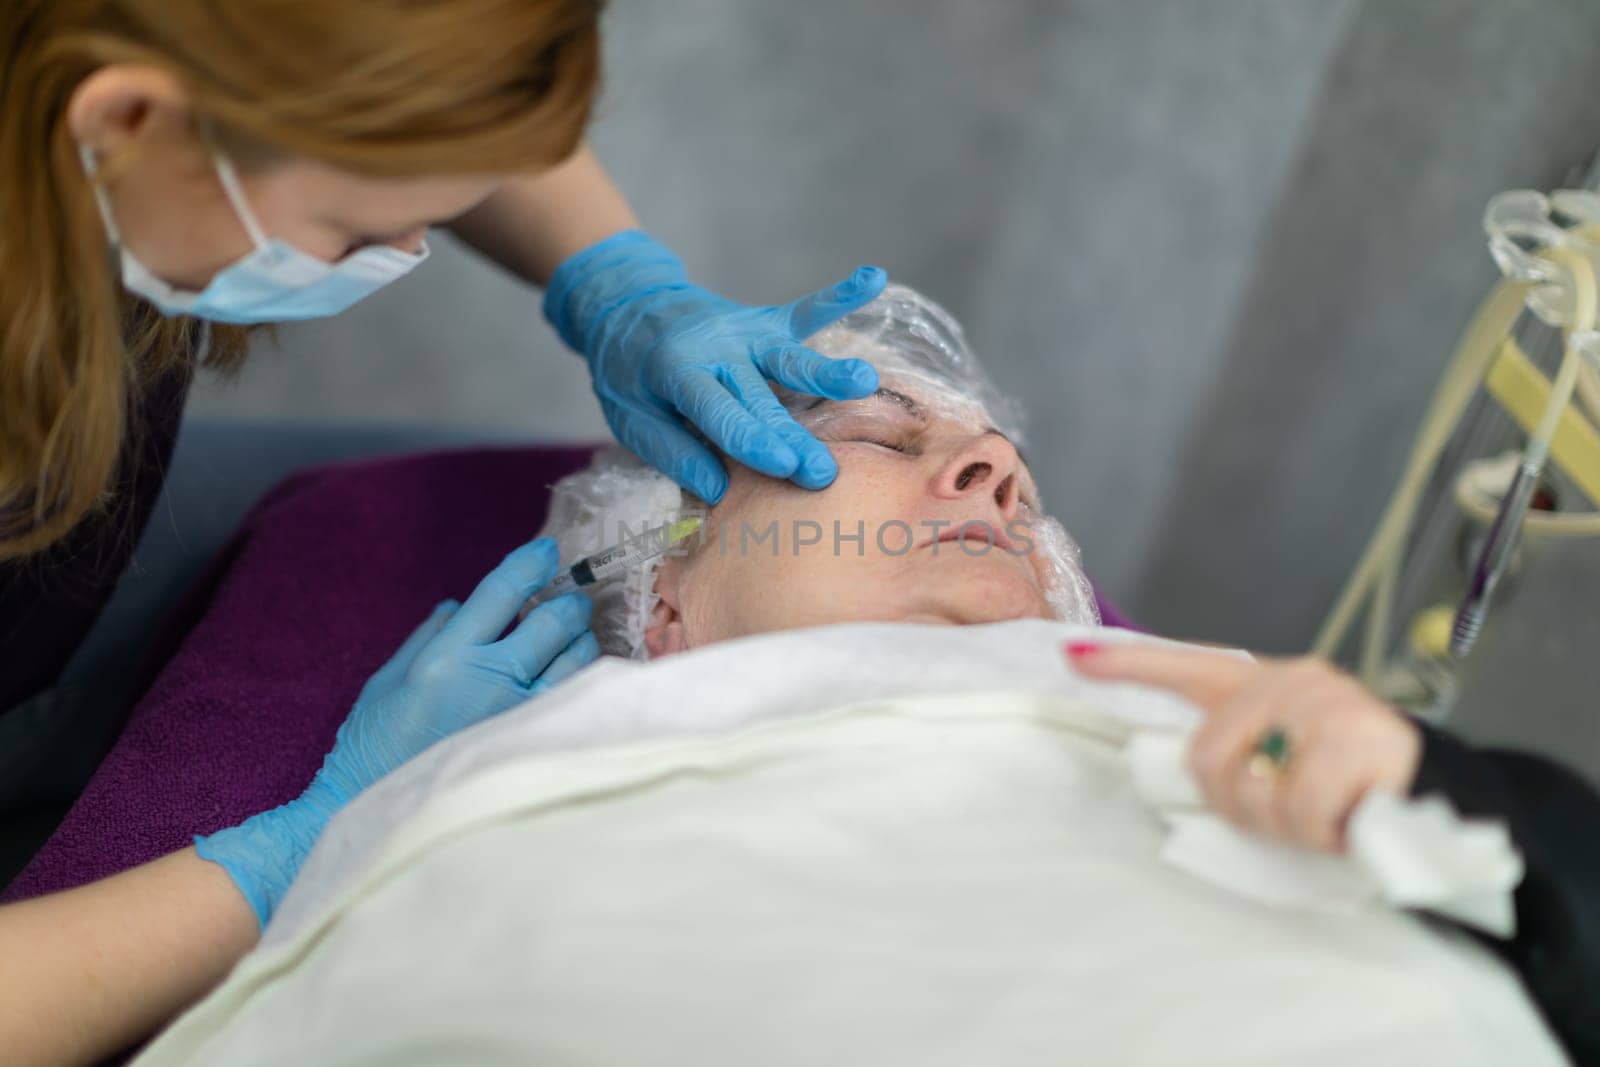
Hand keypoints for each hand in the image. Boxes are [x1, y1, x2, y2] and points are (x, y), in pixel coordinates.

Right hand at [196, 538, 598, 925]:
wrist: (380, 813)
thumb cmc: (375, 747)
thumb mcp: (386, 681)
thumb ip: (426, 637)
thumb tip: (458, 604)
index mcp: (447, 655)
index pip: (502, 591)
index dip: (531, 563)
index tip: (548, 551)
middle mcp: (489, 678)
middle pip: (555, 620)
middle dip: (569, 603)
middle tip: (570, 602)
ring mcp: (519, 712)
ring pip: (577, 657)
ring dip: (581, 640)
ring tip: (573, 640)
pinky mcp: (537, 743)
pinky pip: (577, 697)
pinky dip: (582, 679)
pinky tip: (576, 679)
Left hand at [543, 229, 886, 502]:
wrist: (629, 305)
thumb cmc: (630, 374)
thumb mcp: (630, 417)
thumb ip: (673, 452)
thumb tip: (719, 490)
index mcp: (678, 370)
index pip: (720, 412)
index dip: (751, 441)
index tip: (784, 468)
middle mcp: (718, 347)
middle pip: (762, 400)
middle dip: (794, 438)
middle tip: (823, 474)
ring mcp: (746, 330)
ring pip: (790, 357)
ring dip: (827, 372)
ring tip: (863, 380)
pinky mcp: (765, 320)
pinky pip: (805, 311)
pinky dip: (840, 295)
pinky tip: (874, 278)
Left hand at [1065, 642, 1421, 852]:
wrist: (1443, 791)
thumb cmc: (1352, 780)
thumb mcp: (1290, 758)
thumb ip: (1242, 754)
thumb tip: (1188, 773)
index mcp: (1264, 684)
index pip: (1185, 664)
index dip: (1127, 664)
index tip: (1072, 657)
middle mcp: (1291, 681)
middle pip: (1208, 758)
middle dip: (1240, 806)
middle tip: (1287, 816)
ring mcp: (1328, 705)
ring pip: (1257, 791)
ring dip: (1288, 828)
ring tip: (1325, 817)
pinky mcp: (1364, 738)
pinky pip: (1306, 808)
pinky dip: (1324, 833)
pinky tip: (1350, 821)